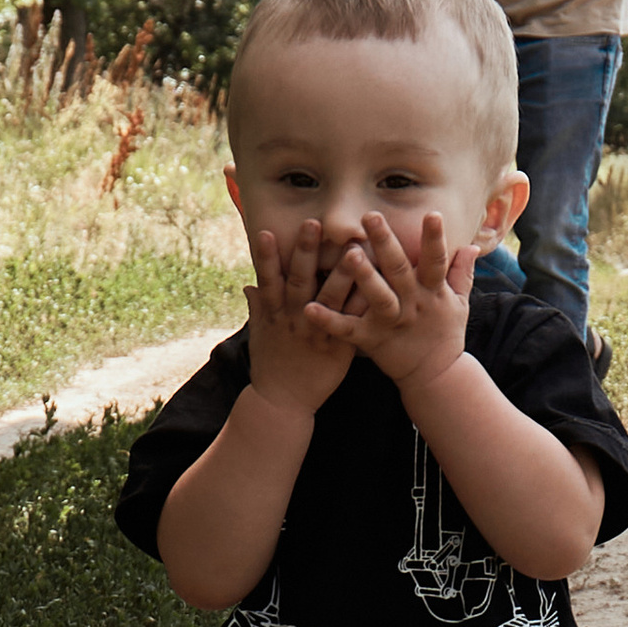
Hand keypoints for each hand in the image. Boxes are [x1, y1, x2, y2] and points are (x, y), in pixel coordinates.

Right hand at [241, 221, 360, 418]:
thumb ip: (257, 307)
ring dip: (342, 274)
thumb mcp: (260, 334)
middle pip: (300, 282)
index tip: (268, 231)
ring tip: (354, 249)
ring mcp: (316, 334)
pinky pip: (353, 323)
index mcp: (274, 314)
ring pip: (330, 300)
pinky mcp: (337, 349)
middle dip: (306, 253)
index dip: (267, 257)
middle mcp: (294, 321)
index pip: (268, 280)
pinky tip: (378, 286)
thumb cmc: (270, 364)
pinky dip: (363, 305)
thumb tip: (249, 283)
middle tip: (314, 223)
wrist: (283, 403)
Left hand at [303, 210, 476, 399]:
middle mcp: (412, 304)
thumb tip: (472, 245)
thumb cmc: (444, 334)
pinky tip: (309, 308)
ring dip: (364, 276)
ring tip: (349, 254)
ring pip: (378, 297)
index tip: (432, 214)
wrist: (435, 377)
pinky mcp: (371, 339)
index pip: (436, 261)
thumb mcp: (459, 303)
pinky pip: (347, 329)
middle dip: (386, 243)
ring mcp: (391, 322)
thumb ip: (461, 272)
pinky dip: (328, 320)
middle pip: (399, 271)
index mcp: (433, 291)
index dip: (435, 239)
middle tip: (371, 216)